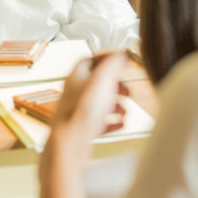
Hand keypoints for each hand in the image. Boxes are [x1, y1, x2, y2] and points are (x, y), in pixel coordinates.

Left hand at [46, 51, 129, 165]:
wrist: (69, 145)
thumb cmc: (82, 113)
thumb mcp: (103, 79)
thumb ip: (114, 63)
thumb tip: (123, 52)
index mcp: (76, 78)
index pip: (90, 60)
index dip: (107, 58)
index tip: (121, 60)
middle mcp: (74, 94)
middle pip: (96, 83)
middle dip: (114, 84)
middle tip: (127, 88)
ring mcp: (76, 113)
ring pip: (98, 103)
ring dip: (115, 103)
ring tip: (126, 107)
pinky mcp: (81, 131)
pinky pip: (99, 123)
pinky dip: (112, 121)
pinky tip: (121, 124)